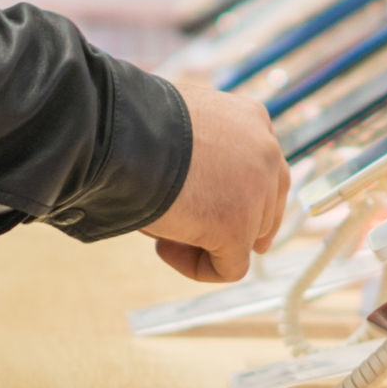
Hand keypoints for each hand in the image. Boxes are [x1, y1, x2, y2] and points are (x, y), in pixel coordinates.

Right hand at [143, 77, 286, 283]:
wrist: (119, 133)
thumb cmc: (132, 126)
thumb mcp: (179, 122)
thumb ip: (201, 147)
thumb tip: (195, 182)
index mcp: (252, 119)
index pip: (268, 170)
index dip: (252, 201)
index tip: (228, 220)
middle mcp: (265, 151)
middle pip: (265, 208)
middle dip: (232, 227)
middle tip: (188, 232)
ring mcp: (256, 190)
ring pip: (244, 239)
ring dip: (203, 240)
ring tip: (159, 224)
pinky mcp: (237, 226)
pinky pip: (229, 268)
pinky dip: (197, 268)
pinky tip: (162, 246)